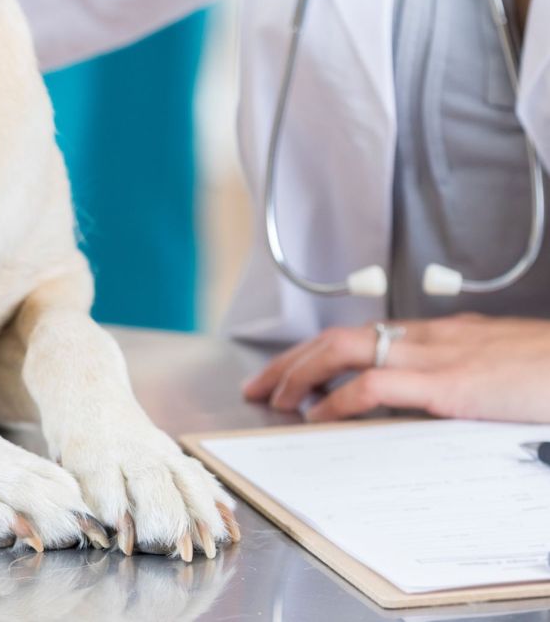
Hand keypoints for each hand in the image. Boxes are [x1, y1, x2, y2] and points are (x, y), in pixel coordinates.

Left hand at [242, 314, 549, 422]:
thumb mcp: (494, 371)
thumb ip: (457, 378)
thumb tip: (432, 399)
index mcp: (437, 336)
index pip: (359, 336)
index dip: (316, 353)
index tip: (287, 374)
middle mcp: (427, 338)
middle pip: (338, 337)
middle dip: (291, 360)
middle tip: (258, 386)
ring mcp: (435, 357)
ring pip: (345, 350)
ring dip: (301, 374)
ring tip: (274, 398)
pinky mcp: (449, 384)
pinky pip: (377, 386)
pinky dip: (340, 400)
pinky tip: (319, 416)